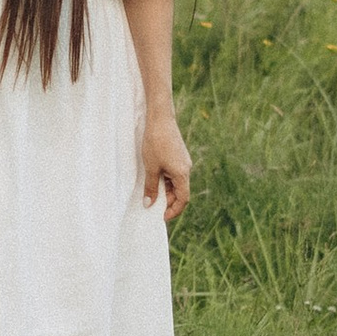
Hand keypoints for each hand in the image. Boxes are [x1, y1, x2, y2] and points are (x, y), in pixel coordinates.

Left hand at [141, 102, 191, 219]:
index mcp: (182, 174)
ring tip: (151, 193)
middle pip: (180, 192)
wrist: (160, 118)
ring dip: (166, 190)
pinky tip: (154, 179)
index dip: (174, 210)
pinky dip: (166, 180)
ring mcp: (183, 162)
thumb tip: (149, 204)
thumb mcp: (151, 168)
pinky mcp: (179, 156)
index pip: (183, 199)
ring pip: (177, 183)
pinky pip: (174, 173)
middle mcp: (186, 169)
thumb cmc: (155, 143)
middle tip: (152, 206)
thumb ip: (151, 187)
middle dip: (168, 201)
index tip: (162, 216)